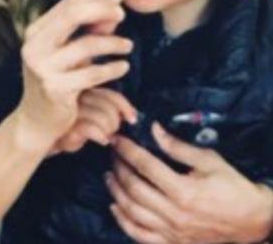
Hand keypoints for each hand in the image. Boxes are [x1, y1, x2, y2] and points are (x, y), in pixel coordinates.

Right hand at [16, 0, 132, 150]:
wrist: (37, 120)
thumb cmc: (55, 81)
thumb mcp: (66, 52)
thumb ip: (84, 32)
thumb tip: (112, 13)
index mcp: (35, 33)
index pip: (67, 4)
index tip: (116, 0)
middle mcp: (35, 47)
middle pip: (71, 15)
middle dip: (102, 10)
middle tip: (122, 16)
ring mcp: (43, 68)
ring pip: (86, 45)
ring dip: (113, 43)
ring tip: (127, 46)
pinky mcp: (56, 89)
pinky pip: (93, 73)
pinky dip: (113, 68)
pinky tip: (121, 67)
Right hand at [50, 88, 136, 154]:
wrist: (42, 136)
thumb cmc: (69, 125)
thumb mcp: (88, 111)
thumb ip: (105, 105)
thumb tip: (131, 113)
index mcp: (83, 89)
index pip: (111, 95)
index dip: (125, 107)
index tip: (132, 119)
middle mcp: (77, 95)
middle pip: (110, 108)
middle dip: (116, 123)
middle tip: (110, 132)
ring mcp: (71, 109)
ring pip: (104, 119)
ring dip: (109, 131)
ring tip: (104, 136)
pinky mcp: (67, 124)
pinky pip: (93, 129)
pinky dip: (101, 137)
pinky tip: (100, 141)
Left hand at [108, 123, 272, 243]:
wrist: (252, 220)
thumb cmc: (233, 187)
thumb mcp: (210, 161)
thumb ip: (178, 147)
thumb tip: (154, 130)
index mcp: (184, 191)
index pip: (145, 166)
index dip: (127, 150)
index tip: (117, 139)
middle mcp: (175, 213)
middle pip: (133, 188)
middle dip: (118, 168)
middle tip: (112, 155)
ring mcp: (173, 231)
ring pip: (132, 212)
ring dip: (116, 192)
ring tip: (110, 176)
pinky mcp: (173, 242)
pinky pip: (140, 235)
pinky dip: (123, 222)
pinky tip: (115, 207)